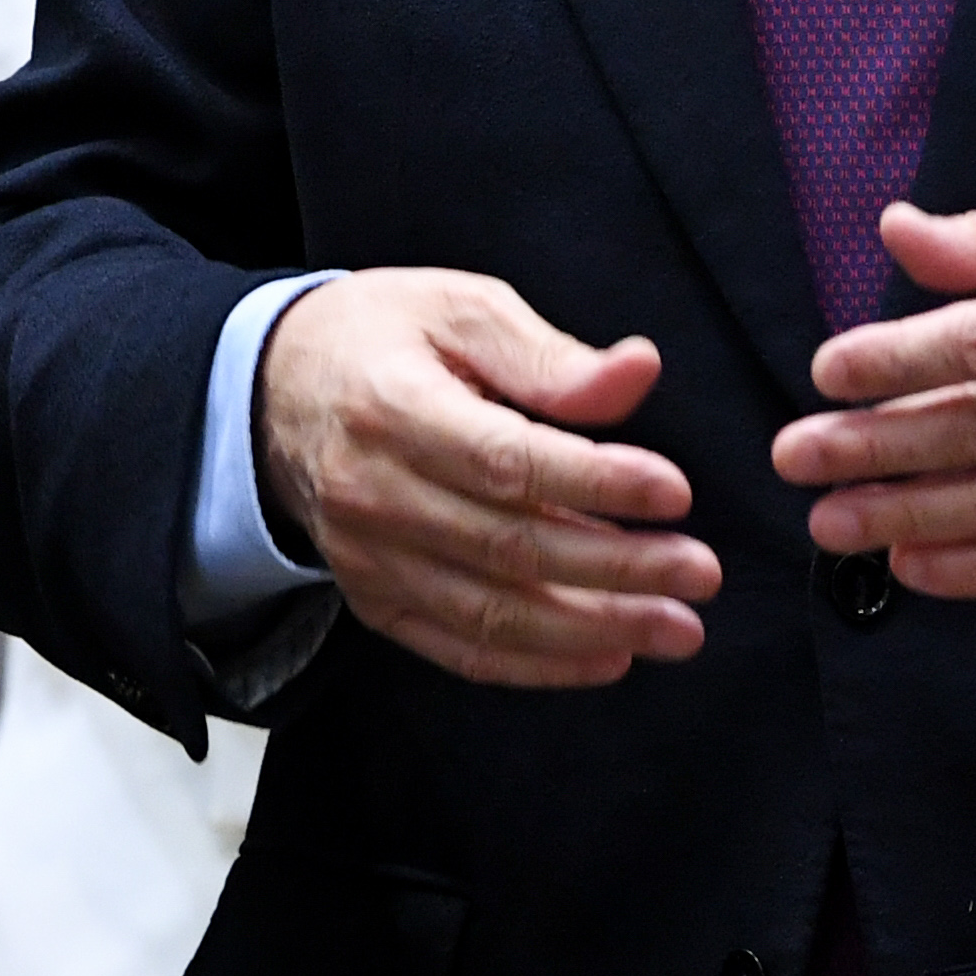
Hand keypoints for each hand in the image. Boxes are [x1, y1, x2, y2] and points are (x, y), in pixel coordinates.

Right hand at [253, 268, 718, 686]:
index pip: (506, 461)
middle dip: (618, 569)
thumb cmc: (383, 337)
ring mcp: (369, 557)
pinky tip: (607, 658)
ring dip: (594, 628)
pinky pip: (458, 647)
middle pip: (509, 548)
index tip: (674, 492)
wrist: (274, 390)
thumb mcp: (461, 310)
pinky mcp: (372, 598)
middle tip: (701, 574)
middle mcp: (373, 492)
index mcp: (394, 406)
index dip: (596, 482)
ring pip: (491, 612)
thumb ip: (549, 355)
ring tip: (677, 629)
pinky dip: (536, 666)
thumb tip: (639, 372)